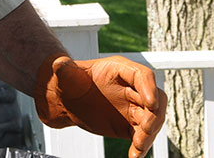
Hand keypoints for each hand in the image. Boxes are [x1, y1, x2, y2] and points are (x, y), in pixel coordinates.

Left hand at [34, 53, 167, 157]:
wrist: (67, 99)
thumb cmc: (68, 80)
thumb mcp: (64, 73)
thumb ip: (63, 69)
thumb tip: (58, 64)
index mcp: (120, 70)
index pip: (143, 76)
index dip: (149, 88)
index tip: (150, 104)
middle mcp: (132, 88)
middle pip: (156, 100)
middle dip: (154, 115)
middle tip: (145, 130)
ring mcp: (134, 107)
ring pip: (153, 120)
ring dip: (149, 135)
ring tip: (137, 148)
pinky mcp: (130, 125)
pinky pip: (142, 136)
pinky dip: (141, 147)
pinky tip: (134, 156)